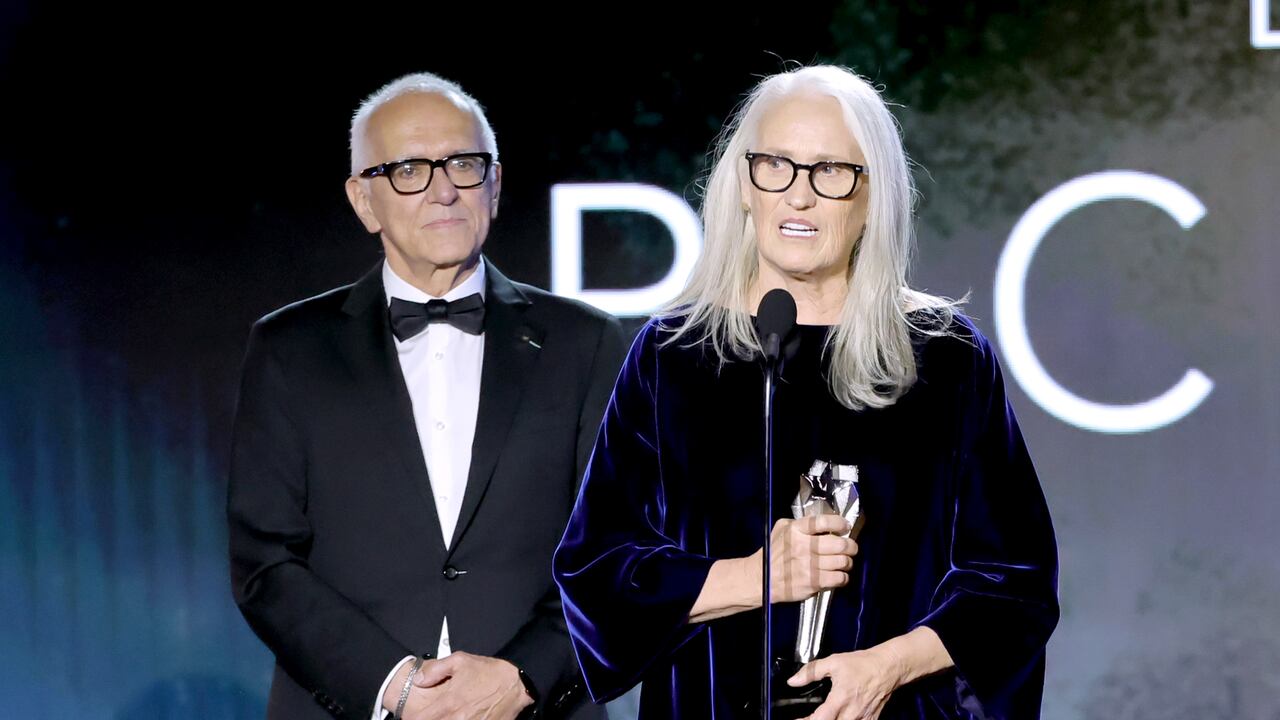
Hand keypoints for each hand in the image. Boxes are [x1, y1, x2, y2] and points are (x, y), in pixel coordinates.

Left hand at [391, 652, 533, 719]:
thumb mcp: (461, 660)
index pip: (419, 719)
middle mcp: (457, 719)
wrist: (518, 685)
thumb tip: (419, 680)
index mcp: (449, 703)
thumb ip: (436, 669)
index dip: (412, 718)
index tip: (412, 715)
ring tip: (448, 715)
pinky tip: (460, 718)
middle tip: (429, 714)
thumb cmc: (490, 673)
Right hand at [751, 515, 856, 603]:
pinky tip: (838, 575)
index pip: (824, 522)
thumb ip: (801, 522)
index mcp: (796, 530)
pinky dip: (843, 577)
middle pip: (840, 544)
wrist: (761, 578)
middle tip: (851, 547)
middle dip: (851, 546)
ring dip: (847, 562)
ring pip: (843, 562)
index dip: (840, 523)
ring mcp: (808, 566)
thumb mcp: (782, 529)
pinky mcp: (812, 583)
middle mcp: (803, 547)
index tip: (845, 526)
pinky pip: (839, 578)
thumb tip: (824, 521)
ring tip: (844, 562)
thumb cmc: (773, 553)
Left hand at [787, 648, 900, 719]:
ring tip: (824, 717)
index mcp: (840, 699)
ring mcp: (863, 718)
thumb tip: (793, 681)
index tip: (797, 719)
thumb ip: (811, 672)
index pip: (819, 719)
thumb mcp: (833, 662)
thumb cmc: (862, 664)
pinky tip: (839, 717)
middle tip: (809, 718)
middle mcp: (851, 712)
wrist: (887, 666)